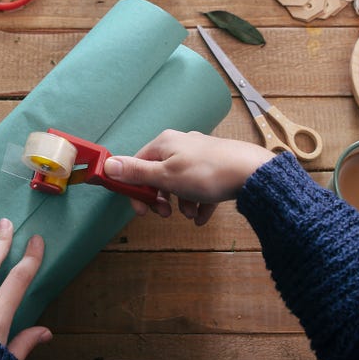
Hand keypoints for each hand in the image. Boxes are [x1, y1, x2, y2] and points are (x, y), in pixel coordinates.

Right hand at [104, 130, 273, 225]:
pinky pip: (201, 188)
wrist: (252, 173)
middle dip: (161, 198)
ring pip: (181, 183)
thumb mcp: (166, 176)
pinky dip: (200, 203)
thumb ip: (136, 172)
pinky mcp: (217, 167)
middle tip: (165, 214)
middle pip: (160, 174)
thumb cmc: (207, 173)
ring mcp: (200, 155)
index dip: (136, 188)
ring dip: (182, 203)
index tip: (141, 209)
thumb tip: (107, 164)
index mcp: (165, 144)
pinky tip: (204, 216)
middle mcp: (181, 145)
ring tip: (192, 214)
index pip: (138, 164)